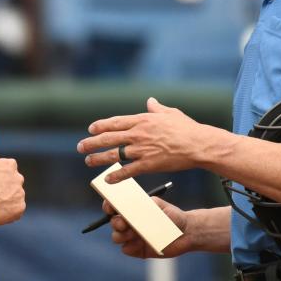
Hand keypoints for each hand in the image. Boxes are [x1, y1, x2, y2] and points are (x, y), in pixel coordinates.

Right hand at [0, 120, 25, 225]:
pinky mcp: (19, 209)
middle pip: (11, 184)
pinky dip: (8, 212)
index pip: (5, 170)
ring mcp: (19, 194)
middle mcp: (18, 178)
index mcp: (10, 164)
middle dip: (2, 188)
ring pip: (13, 197)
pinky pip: (16, 210)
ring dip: (5, 200)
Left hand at [77, 97, 217, 182]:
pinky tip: (107, 179)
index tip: (91, 129)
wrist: (199, 144)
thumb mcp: (171, 113)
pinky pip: (128, 171)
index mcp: (143, 120)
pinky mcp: (148, 164)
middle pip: (109, 137)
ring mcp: (142, 149)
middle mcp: (139, 133)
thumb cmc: (188, 128)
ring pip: (114, 154)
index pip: (116, 122)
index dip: (101, 126)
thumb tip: (150, 100)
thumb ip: (157, 108)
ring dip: (98, 158)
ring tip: (88, 160)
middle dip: (92, 142)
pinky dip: (116, 175)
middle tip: (81, 146)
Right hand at [104, 196, 193, 258]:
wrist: (186, 232)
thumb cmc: (172, 216)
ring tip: (133, 233)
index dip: (108, 206)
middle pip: (113, 223)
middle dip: (115, 222)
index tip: (110, 207)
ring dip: (121, 235)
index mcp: (132, 210)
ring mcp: (132, 238)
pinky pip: (126, 249)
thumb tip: (128, 206)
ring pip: (116, 237)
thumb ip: (143, 204)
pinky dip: (130, 246)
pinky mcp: (137, 250)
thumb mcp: (158, 205)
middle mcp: (129, 224)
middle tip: (124, 223)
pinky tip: (140, 243)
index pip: (114, 207)